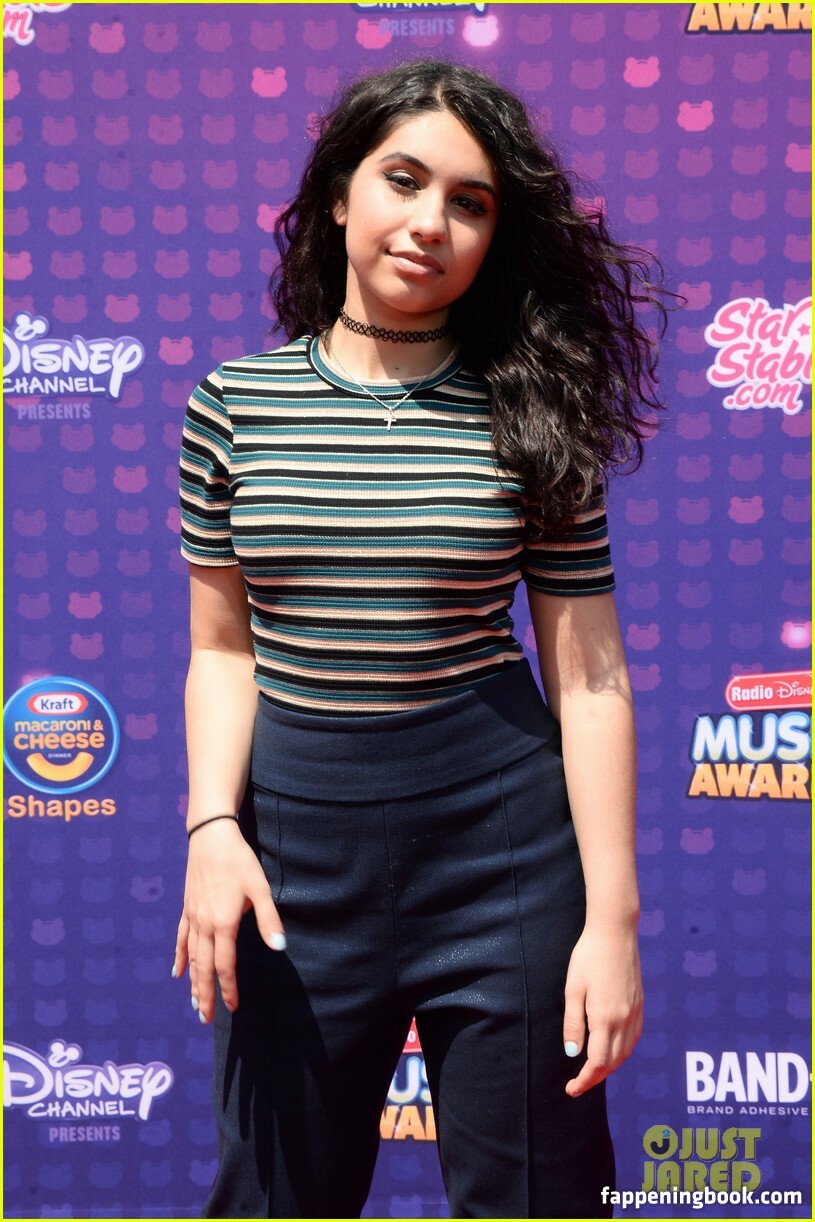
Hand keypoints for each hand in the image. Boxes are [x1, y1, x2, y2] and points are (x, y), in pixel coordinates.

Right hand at [173, 819, 285, 1022]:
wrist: (211, 837)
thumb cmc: (239, 861)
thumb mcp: (259, 889)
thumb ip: (269, 920)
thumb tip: (279, 948)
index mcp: (224, 923)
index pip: (225, 965)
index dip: (229, 987)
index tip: (233, 1006)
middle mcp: (205, 925)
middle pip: (204, 967)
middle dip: (206, 994)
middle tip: (205, 1019)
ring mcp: (193, 917)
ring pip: (191, 957)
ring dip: (193, 982)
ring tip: (194, 1004)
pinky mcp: (187, 908)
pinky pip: (181, 938)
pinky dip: (179, 957)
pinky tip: (177, 972)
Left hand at [562, 922, 642, 1096]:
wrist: (615, 932)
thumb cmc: (588, 957)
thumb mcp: (573, 989)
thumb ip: (573, 1023)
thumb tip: (572, 1054)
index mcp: (605, 1018)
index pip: (597, 1063)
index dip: (584, 1080)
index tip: (571, 1089)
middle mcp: (624, 1019)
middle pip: (612, 1062)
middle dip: (595, 1077)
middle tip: (577, 1084)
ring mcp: (635, 1012)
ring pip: (625, 1053)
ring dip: (610, 1066)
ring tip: (592, 1071)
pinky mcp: (640, 1004)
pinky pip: (634, 1038)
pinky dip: (623, 1051)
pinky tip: (613, 1050)